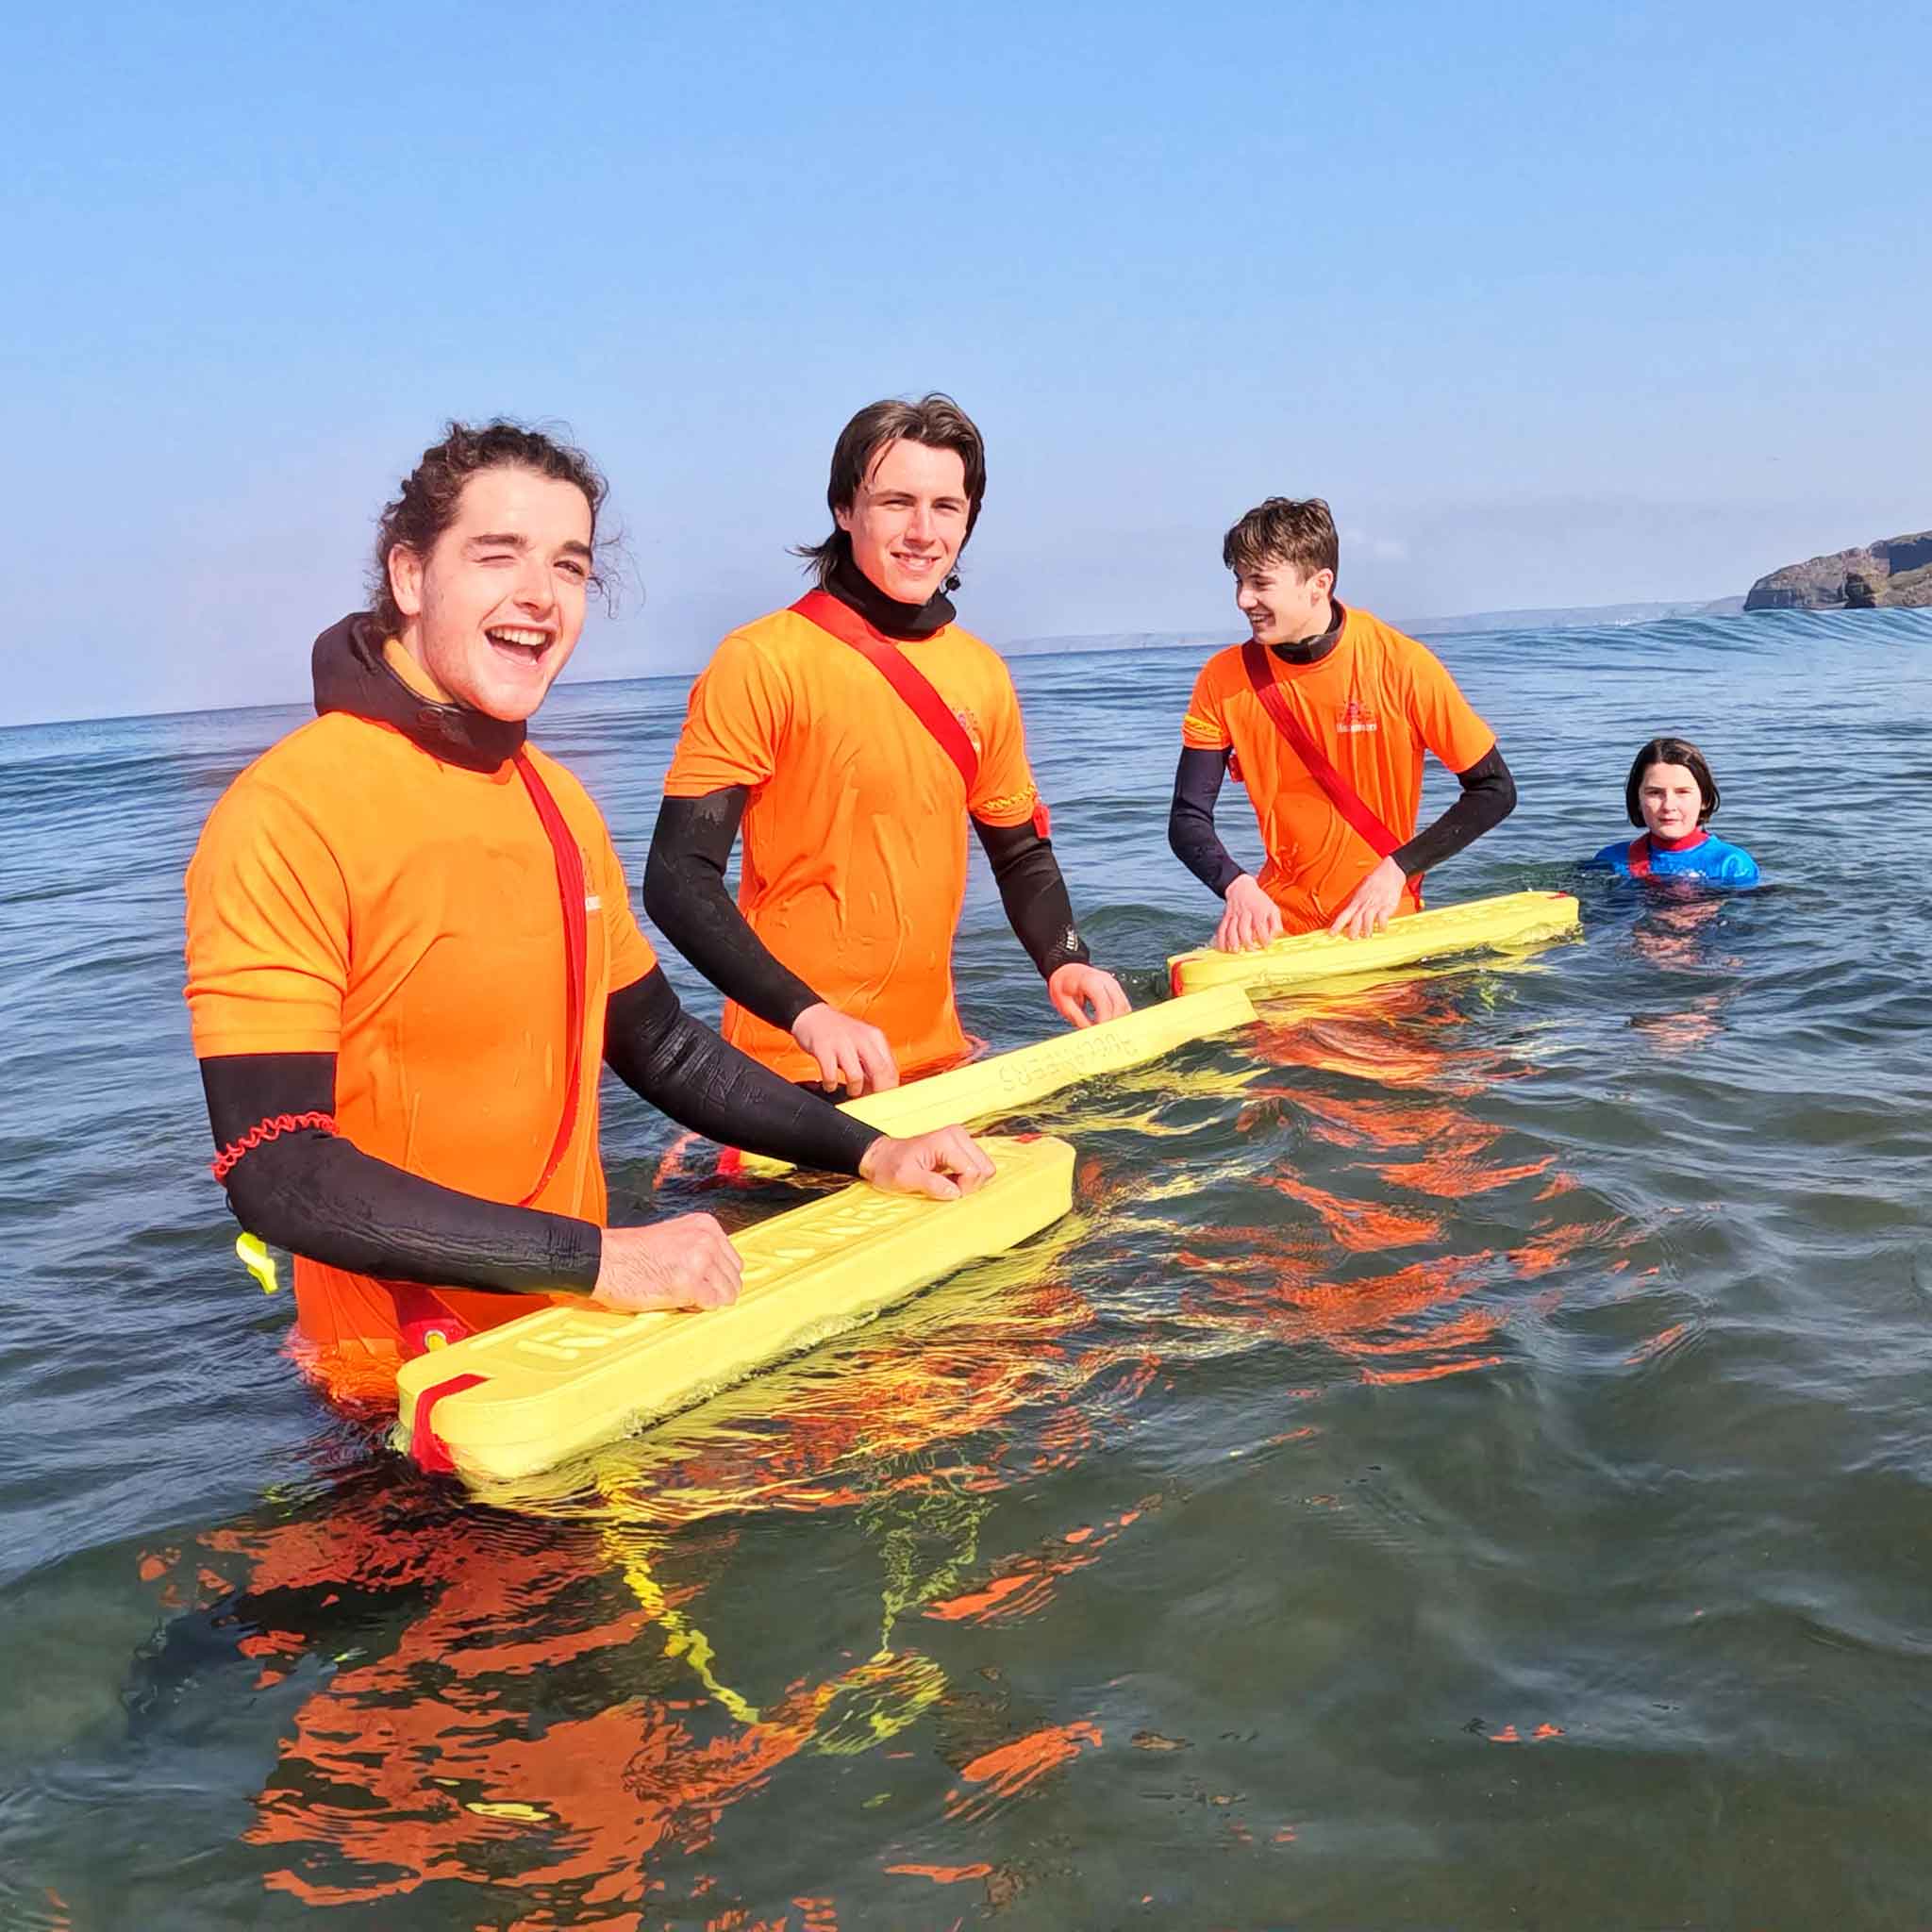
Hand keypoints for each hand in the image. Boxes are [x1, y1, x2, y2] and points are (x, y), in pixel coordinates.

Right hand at [592, 1216, 741, 1312]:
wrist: (604, 1260)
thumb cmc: (633, 1252)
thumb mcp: (675, 1236)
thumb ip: (700, 1247)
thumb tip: (723, 1273)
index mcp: (705, 1225)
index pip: (733, 1261)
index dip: (716, 1277)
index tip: (697, 1280)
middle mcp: (707, 1239)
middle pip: (734, 1278)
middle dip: (715, 1290)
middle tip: (688, 1291)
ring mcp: (700, 1261)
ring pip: (728, 1294)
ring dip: (707, 1300)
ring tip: (682, 1295)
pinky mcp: (689, 1284)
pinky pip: (712, 1304)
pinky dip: (697, 1308)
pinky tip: (678, 1300)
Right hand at [790, 1002, 899, 1096]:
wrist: (813, 1015)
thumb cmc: (839, 1033)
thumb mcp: (862, 1042)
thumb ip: (872, 1062)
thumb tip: (880, 1088)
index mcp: (875, 1037)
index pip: (891, 1068)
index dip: (889, 1089)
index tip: (884, 1099)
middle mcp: (861, 1038)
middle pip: (880, 1071)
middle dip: (877, 1093)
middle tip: (870, 1101)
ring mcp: (842, 1042)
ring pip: (856, 1076)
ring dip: (854, 1090)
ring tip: (850, 1090)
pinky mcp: (823, 1048)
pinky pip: (830, 1075)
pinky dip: (831, 1085)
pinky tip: (830, 1084)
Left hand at [858, 1125, 996, 1200]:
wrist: (882, 1157)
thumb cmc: (890, 1166)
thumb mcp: (905, 1178)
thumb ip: (931, 1185)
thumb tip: (955, 1193)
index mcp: (946, 1141)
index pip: (974, 1170)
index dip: (963, 1188)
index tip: (945, 1192)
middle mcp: (957, 1135)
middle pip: (985, 1167)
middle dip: (970, 1184)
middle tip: (948, 1188)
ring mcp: (961, 1139)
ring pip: (985, 1167)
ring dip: (969, 1181)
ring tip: (948, 1183)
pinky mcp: (961, 1146)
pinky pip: (977, 1166)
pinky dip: (967, 1178)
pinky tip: (950, 1179)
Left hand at [1047, 962, 1130, 1027]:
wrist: (1066, 969)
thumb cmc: (1062, 985)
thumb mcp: (1063, 1003)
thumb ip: (1077, 1017)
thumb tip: (1090, 1032)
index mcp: (1090, 981)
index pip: (1104, 1003)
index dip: (1104, 1021)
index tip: (1100, 1035)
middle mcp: (1105, 980)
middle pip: (1118, 1005)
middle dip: (1113, 1024)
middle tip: (1105, 1039)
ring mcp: (1112, 983)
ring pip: (1124, 1006)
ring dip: (1118, 1022)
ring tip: (1108, 1035)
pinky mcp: (1115, 988)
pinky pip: (1123, 1004)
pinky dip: (1120, 1017)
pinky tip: (1111, 1028)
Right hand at [1213, 874, 1282, 952]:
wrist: (1241, 887)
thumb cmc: (1259, 901)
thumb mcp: (1272, 908)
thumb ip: (1276, 923)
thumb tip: (1276, 936)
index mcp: (1258, 910)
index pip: (1261, 925)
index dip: (1264, 937)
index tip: (1266, 945)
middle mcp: (1245, 912)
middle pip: (1243, 928)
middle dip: (1247, 941)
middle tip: (1251, 950)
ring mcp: (1234, 915)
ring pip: (1231, 929)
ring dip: (1232, 941)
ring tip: (1236, 950)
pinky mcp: (1226, 917)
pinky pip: (1222, 928)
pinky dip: (1221, 939)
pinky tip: (1223, 948)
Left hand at [1328, 857, 1408, 938]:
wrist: (1389, 872)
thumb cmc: (1375, 883)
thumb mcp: (1361, 892)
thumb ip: (1356, 905)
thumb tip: (1350, 917)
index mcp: (1356, 901)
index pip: (1343, 915)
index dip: (1336, 925)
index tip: (1331, 934)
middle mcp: (1364, 904)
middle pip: (1355, 918)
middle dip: (1353, 929)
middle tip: (1351, 938)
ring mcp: (1375, 904)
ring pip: (1368, 918)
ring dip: (1367, 929)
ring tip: (1366, 936)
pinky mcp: (1386, 905)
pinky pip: (1383, 917)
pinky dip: (1381, 924)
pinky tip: (1381, 929)